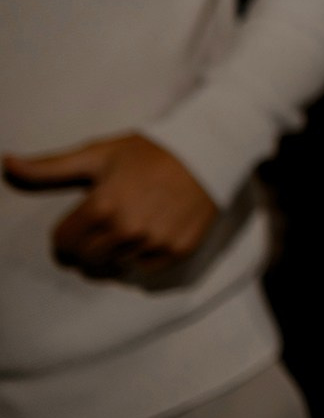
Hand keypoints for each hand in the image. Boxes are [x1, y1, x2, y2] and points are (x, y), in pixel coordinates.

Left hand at [3, 134, 220, 276]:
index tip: (79, 221)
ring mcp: (154, 242)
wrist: (210, 149)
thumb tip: (5, 163)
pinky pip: (143, 267)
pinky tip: (148, 232)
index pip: (63, 242)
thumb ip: (49, 167)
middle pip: (86, 259)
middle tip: (101, 225)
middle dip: (86, 245)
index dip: (65, 233)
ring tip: (126, 226)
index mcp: (102, 206)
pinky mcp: (177, 250)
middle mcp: (127, 229)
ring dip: (113, 251)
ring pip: (113, 266)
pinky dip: (140, 255)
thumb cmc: (150, 151)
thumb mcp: (98, 154)